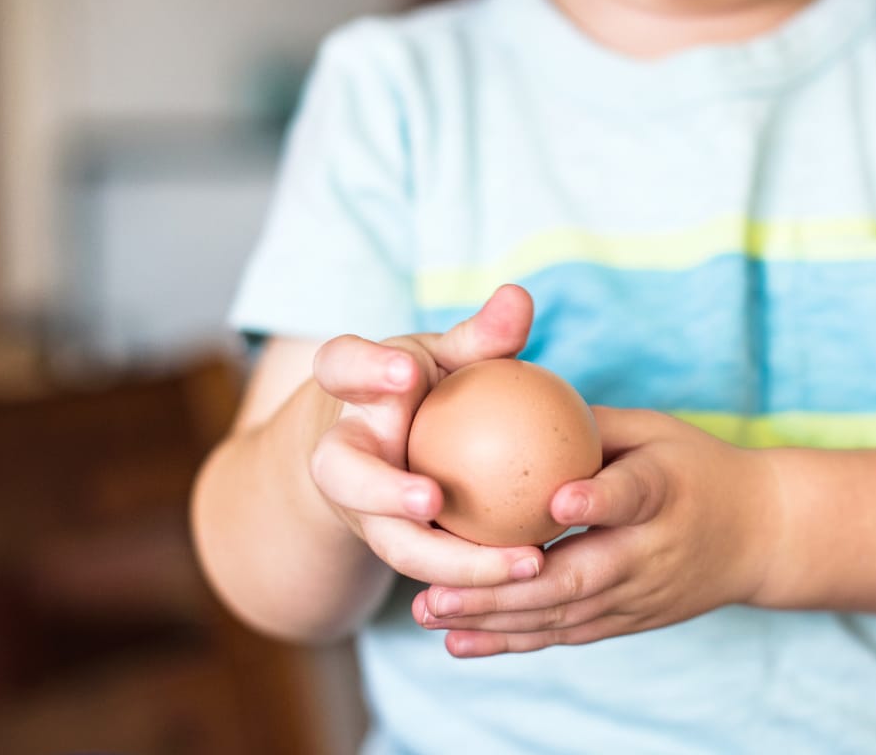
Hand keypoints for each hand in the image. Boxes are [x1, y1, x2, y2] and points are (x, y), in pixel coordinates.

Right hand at [308, 284, 545, 587]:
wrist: (381, 450)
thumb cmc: (424, 390)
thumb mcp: (447, 357)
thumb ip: (481, 336)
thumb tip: (519, 296)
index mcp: (352, 390)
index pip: (340, 365)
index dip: (364, 370)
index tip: (403, 373)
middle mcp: (343, 454)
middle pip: (342, 473)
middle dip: (379, 489)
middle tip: (430, 500)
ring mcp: (361, 510)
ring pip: (391, 542)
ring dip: (450, 561)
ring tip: (520, 562)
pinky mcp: (391, 549)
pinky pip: (431, 572)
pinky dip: (476, 579)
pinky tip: (534, 572)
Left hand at [410, 407, 777, 656]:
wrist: (763, 536)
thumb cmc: (697, 467)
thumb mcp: (656, 430)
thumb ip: (589, 425)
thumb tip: (510, 400)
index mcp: (666, 490)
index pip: (631, 494)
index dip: (595, 499)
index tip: (554, 500)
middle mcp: (652, 552)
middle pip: (577, 576)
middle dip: (503, 586)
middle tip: (438, 584)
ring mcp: (641, 596)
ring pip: (562, 615)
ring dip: (493, 620)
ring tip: (430, 612)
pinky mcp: (629, 621)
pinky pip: (565, 635)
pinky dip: (513, 640)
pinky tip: (459, 641)